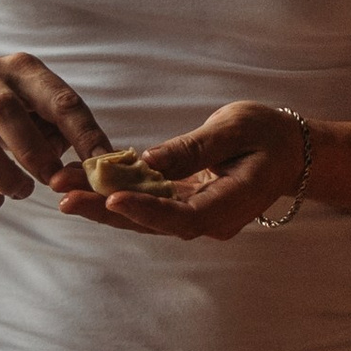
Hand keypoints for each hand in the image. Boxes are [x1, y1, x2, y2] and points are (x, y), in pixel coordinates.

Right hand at [0, 54, 107, 209]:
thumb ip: (57, 126)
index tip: (101, 166)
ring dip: (6, 176)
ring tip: (22, 190)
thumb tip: (85, 163)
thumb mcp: (29, 101)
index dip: (85, 136)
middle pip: (7, 113)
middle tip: (53, 180)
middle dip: (35, 154)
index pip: (60, 101)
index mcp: (20, 70)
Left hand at [53, 100, 308, 243]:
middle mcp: (209, 220)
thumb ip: (195, 148)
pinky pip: (144, 202)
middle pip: (151, 222)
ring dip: (100, 202)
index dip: (146, 210)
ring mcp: (194, 216)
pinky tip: (82, 179)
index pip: (183, 216)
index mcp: (230, 206)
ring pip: (142, 215)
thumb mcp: (237, 128)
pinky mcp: (181, 204)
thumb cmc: (269, 135)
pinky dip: (114, 191)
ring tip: (62, 187)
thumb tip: (149, 160)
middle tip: (64, 197)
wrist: (288, 151)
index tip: (113, 197)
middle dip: (105, 209)